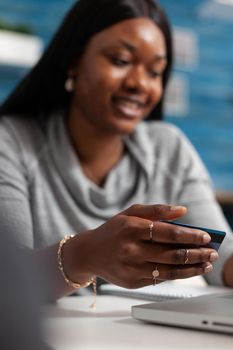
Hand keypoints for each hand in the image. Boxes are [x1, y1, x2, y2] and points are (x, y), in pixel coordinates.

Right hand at [68, 204, 218, 287]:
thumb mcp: (130, 214)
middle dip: (197, 253)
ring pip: (170, 271)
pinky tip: (190, 271)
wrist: (90, 253)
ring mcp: (131, 268)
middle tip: (212, 252)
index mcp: (131, 228)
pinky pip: (161, 280)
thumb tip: (182, 211)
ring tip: (207, 263)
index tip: (205, 236)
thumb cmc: (113, 230)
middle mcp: (130, 249)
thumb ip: (156, 210)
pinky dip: (179, 275)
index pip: (167, 233)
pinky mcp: (132, 282)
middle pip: (172, 253)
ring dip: (193, 268)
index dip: (189, 235)